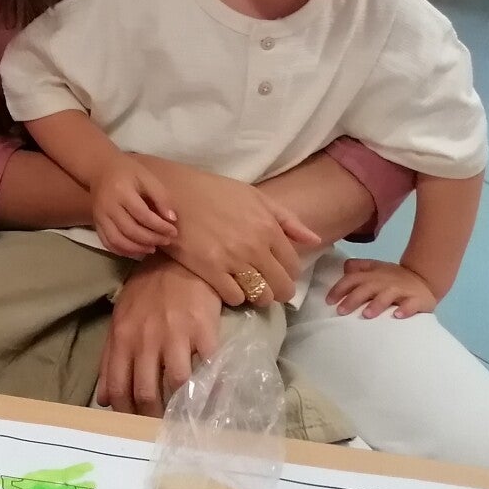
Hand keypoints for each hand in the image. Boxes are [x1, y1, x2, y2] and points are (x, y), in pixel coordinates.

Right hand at [91, 157, 177, 257]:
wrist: (100, 169)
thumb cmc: (128, 172)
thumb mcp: (147, 178)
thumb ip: (161, 197)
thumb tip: (171, 220)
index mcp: (121, 191)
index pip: (142, 215)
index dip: (160, 226)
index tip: (173, 231)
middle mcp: (108, 206)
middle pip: (130, 230)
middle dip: (151, 239)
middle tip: (166, 241)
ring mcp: (99, 216)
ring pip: (117, 240)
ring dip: (137, 249)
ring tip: (153, 248)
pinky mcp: (96, 223)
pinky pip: (108, 243)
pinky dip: (122, 251)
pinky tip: (137, 251)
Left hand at [98, 256, 220, 415]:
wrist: (177, 262)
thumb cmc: (147, 292)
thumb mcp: (120, 320)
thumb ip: (110, 359)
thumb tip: (103, 399)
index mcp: (122, 338)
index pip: (117, 387)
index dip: (125, 412)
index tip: (132, 424)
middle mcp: (145, 339)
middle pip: (146, 392)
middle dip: (152, 416)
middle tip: (159, 425)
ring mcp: (175, 335)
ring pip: (175, 384)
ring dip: (180, 405)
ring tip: (183, 413)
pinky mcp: (203, 331)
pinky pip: (208, 368)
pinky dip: (211, 388)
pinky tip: (211, 397)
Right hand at [138, 156, 317, 306]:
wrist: (174, 192)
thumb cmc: (214, 191)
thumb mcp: (254, 197)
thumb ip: (287, 219)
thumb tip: (314, 241)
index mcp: (268, 227)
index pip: (293, 265)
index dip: (289, 274)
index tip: (280, 274)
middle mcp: (254, 246)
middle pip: (281, 286)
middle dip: (278, 291)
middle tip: (268, 289)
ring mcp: (232, 260)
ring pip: (259, 295)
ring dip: (258, 297)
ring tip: (250, 290)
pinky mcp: (209, 270)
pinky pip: (233, 297)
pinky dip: (235, 297)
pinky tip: (229, 287)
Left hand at [326, 257, 437, 317]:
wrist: (424, 279)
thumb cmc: (393, 278)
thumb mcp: (375, 269)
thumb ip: (358, 269)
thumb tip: (343, 269)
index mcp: (372, 275)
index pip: (352, 279)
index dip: (339, 288)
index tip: (329, 301)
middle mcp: (385, 281)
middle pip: (366, 288)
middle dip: (353, 299)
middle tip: (341, 312)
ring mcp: (401, 290)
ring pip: (388, 296)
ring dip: (377, 304)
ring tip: (367, 315)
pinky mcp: (417, 299)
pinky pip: (412, 304)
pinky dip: (405, 309)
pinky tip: (398, 316)